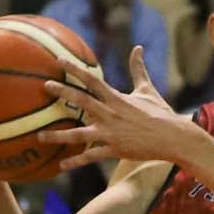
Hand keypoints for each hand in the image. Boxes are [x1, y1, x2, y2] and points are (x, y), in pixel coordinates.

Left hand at [42, 49, 203, 166]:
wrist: (173, 137)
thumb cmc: (160, 113)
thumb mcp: (147, 90)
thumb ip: (138, 69)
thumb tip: (137, 48)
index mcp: (116, 98)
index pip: (92, 80)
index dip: (75, 69)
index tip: (59, 61)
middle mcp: (110, 114)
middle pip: (81, 101)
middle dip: (62, 92)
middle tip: (45, 86)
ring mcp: (111, 133)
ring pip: (79, 134)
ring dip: (58, 136)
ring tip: (40, 136)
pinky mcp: (115, 150)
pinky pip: (91, 156)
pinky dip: (76, 161)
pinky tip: (62, 165)